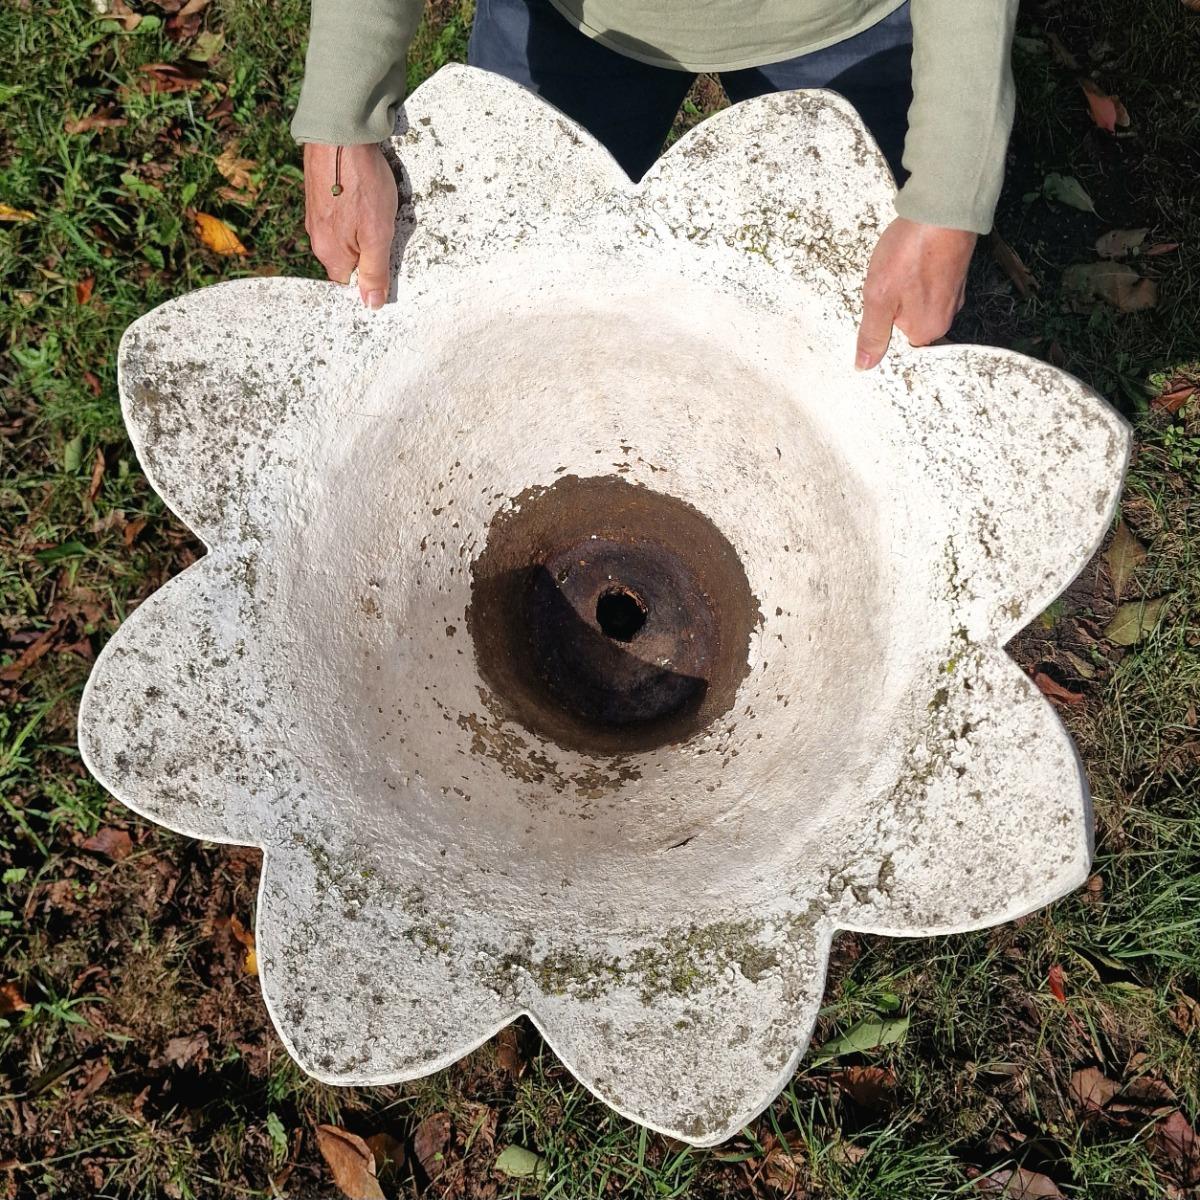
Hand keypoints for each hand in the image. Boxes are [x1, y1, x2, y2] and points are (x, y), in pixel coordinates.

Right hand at [303, 142, 397, 307]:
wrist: (338, 133)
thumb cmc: (360, 184)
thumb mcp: (377, 235)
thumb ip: (374, 271)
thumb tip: (371, 304)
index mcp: (330, 253)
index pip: (348, 281)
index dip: (368, 275)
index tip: (382, 257)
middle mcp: (317, 236)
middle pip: (347, 258)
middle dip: (367, 249)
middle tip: (382, 226)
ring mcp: (315, 214)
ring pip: (344, 234)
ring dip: (362, 228)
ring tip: (373, 205)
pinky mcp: (318, 193)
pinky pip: (339, 214)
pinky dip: (354, 209)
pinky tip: (364, 193)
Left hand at [855, 218, 976, 369]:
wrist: (944, 209)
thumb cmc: (911, 252)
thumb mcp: (879, 298)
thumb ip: (872, 333)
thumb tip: (864, 365)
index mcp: (927, 330)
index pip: (897, 344)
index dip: (881, 326)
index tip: (876, 307)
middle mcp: (944, 317)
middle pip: (906, 321)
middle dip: (891, 306)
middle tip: (886, 282)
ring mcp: (952, 294)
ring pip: (916, 300)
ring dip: (903, 287)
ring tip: (898, 266)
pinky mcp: (953, 272)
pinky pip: (927, 282)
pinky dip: (916, 272)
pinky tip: (909, 258)